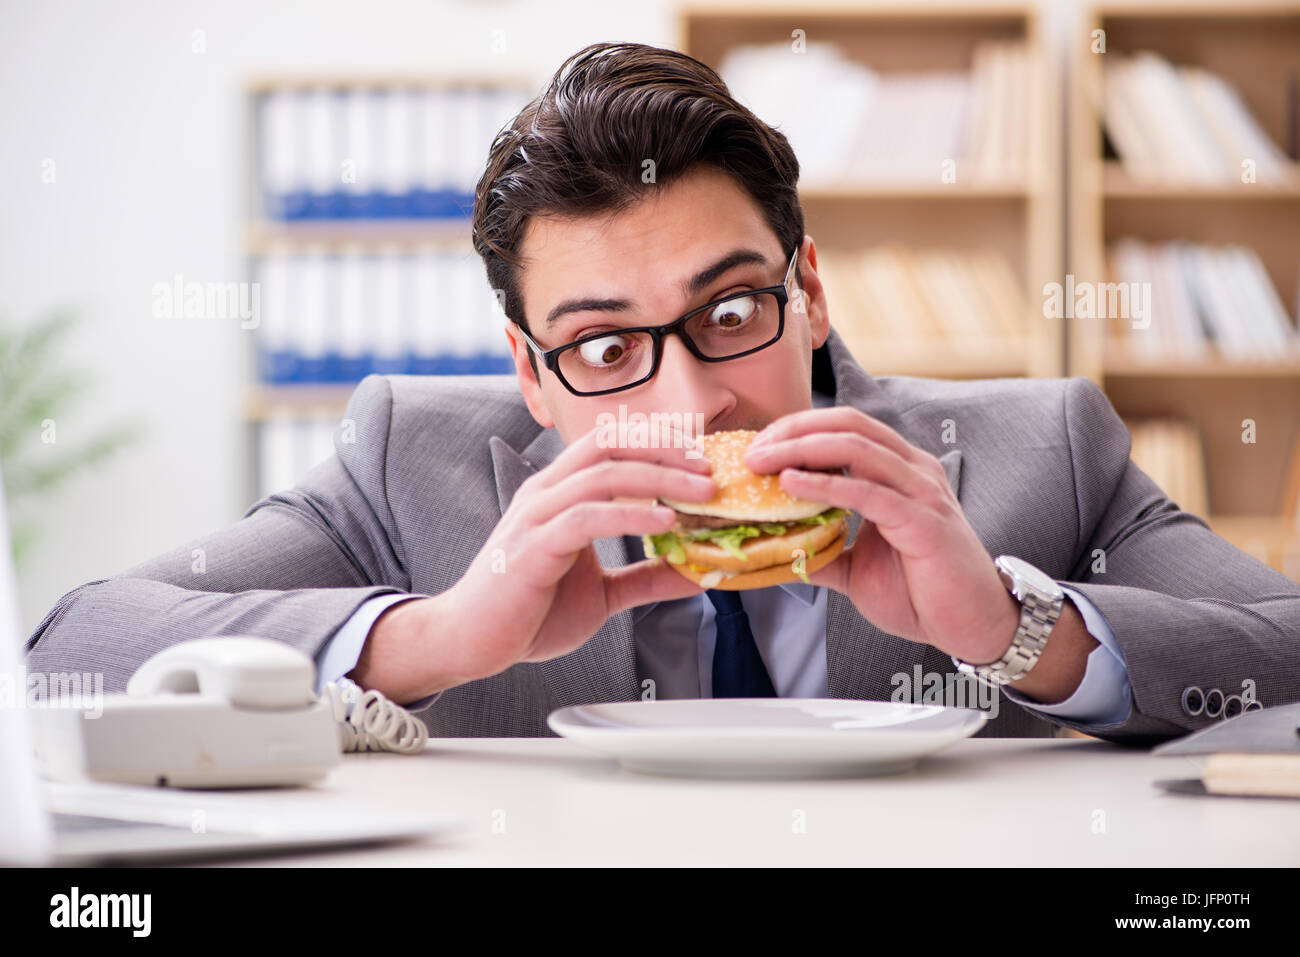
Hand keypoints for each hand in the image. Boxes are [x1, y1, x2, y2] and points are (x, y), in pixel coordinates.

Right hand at [402, 425, 715, 689]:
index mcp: (559, 493)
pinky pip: (587, 518)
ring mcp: (537, 516)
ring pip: (603, 474)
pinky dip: (631, 515)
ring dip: (659, 477)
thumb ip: (645, 578)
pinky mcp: (533, 547)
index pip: (611, 443)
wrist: (471, 641)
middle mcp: (546, 493)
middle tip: (709, 466)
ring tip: (700, 490)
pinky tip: (664, 524)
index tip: (701, 456)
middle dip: (665, 448)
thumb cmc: (528, 612)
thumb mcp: (602, 592)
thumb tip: (696, 574)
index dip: (658, 441)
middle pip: (610, 443)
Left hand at [744, 407, 1019, 664]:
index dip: (799, 429)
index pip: (845, 428)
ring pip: (856, 447)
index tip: (759, 447)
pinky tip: (793, 483)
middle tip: (753, 451)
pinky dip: (825, 483)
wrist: (972, 625)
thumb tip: (774, 548)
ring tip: (763, 461)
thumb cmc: (923, 592)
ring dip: (801, 449)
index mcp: (900, 471)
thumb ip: (821, 549)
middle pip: (847, 424)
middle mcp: (913, 470)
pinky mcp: (923, 521)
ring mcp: (922, 491)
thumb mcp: (857, 566)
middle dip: (793, 430)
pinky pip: (868, 491)